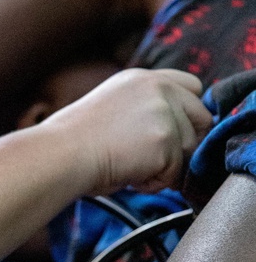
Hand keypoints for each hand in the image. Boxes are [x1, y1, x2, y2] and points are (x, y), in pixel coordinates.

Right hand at [53, 68, 210, 194]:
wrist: (61, 154)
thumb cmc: (74, 142)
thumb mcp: (114, 109)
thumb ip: (146, 109)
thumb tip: (176, 135)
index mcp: (143, 78)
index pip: (192, 86)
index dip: (187, 114)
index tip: (171, 135)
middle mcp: (158, 88)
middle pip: (201, 118)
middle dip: (184, 143)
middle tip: (152, 159)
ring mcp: (164, 112)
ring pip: (189, 149)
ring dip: (165, 166)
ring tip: (129, 166)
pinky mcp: (166, 140)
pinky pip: (175, 172)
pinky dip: (154, 182)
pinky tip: (128, 175)